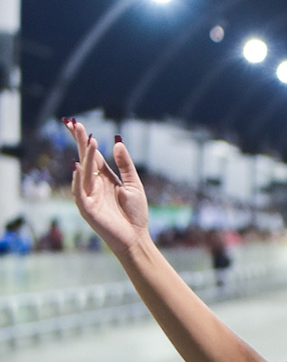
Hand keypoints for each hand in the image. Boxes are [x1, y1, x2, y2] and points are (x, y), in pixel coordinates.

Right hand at [65, 118, 150, 256]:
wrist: (136, 237)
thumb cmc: (135, 213)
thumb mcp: (133, 184)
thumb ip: (125, 165)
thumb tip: (117, 142)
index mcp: (105, 178)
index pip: (93, 156)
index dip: (85, 141)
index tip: (78, 124)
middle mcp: (94, 184)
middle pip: (85, 160)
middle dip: (79, 142)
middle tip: (74, 124)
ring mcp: (89, 196)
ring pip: (84, 173)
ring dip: (85, 157)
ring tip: (89, 141)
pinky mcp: (87, 209)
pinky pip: (80, 193)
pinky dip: (78, 181)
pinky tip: (78, 168)